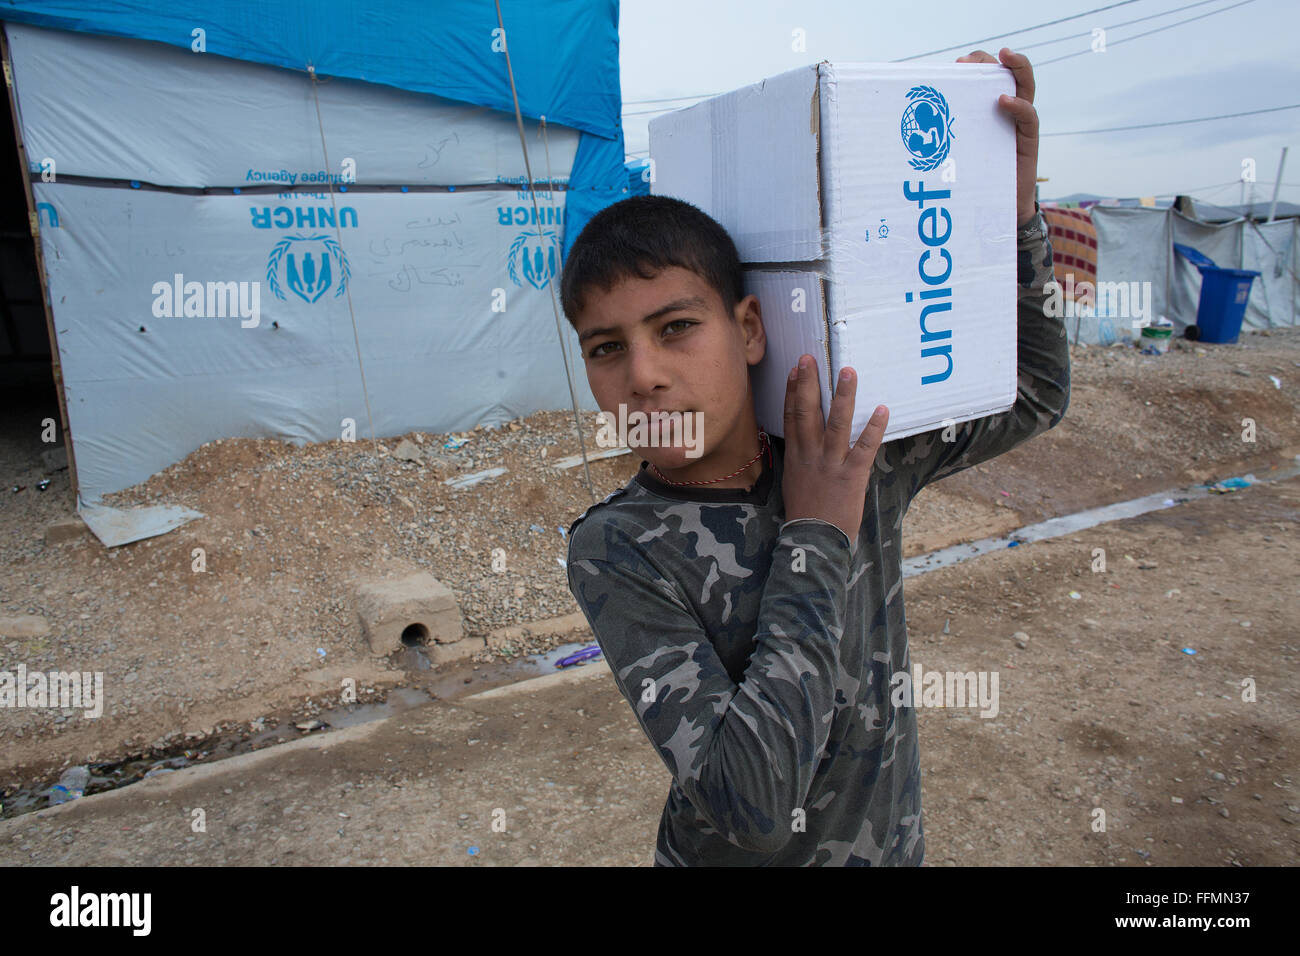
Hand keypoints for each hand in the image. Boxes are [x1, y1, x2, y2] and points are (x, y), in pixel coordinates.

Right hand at [782, 354, 888, 544]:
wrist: (814, 539)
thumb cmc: (806, 512)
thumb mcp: (794, 481)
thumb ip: (799, 458)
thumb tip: (801, 441)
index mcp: (795, 456)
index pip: (792, 417)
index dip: (794, 391)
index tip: (796, 370)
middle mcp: (811, 455)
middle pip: (807, 413)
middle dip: (809, 384)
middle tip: (810, 358)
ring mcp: (831, 463)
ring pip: (837, 424)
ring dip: (843, 396)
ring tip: (848, 371)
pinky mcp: (852, 475)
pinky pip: (864, 448)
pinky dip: (874, 428)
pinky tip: (882, 409)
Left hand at [956, 47, 1038, 228]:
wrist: (996, 210)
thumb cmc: (972, 181)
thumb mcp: (955, 154)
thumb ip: (943, 139)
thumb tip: (906, 131)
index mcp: (988, 112)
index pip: (986, 79)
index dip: (975, 65)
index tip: (956, 63)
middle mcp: (1007, 112)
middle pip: (1005, 74)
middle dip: (990, 61)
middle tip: (968, 60)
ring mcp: (1020, 124)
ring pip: (1025, 87)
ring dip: (1018, 67)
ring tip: (1005, 56)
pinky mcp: (1028, 141)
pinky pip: (1029, 117)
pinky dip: (1018, 106)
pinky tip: (1003, 100)